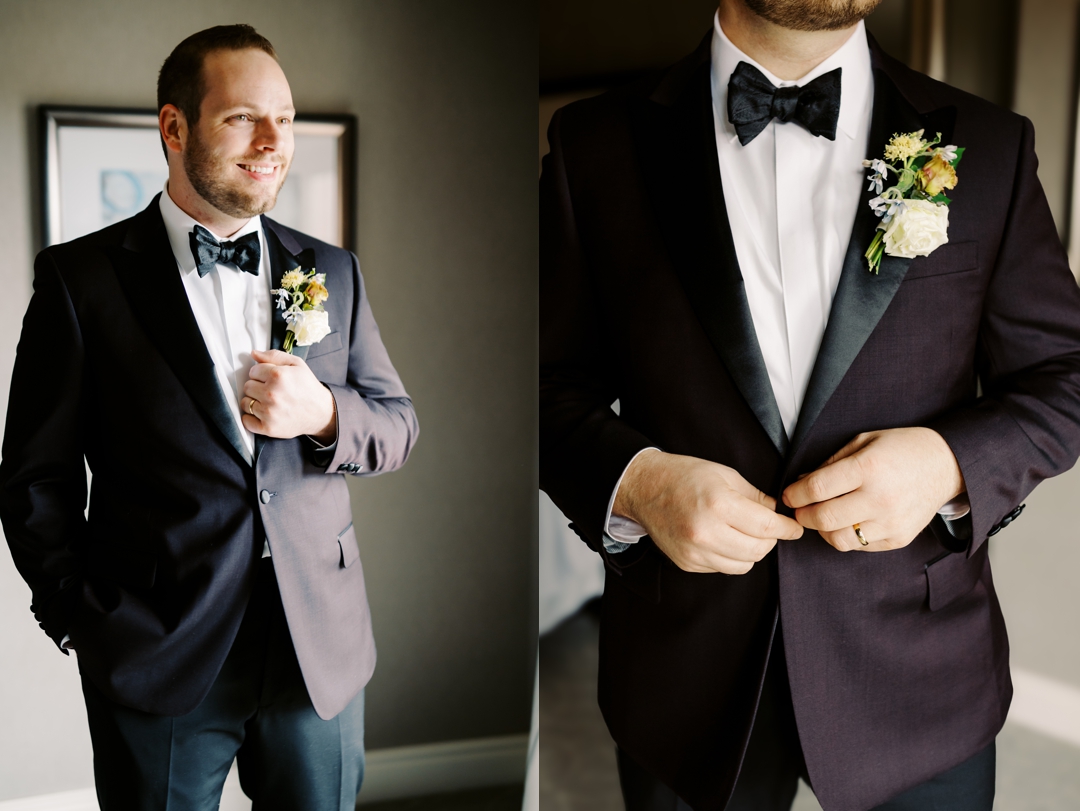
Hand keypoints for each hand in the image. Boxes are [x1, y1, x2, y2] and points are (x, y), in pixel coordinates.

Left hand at [242, 349, 335, 441]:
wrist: (321, 412)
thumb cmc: (308, 388)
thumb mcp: (297, 364)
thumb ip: (274, 356)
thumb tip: (254, 354)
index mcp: (277, 375)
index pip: (253, 371)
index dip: (261, 374)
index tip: (270, 379)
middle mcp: (271, 394)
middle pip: (247, 387)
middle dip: (257, 387)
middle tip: (271, 390)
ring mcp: (268, 412)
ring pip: (245, 403)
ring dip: (254, 402)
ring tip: (269, 402)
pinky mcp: (268, 427)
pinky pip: (246, 421)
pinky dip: (251, 418)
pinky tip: (263, 414)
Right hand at [614, 450, 802, 573]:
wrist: (644, 488)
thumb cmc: (684, 476)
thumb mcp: (725, 474)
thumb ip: (755, 496)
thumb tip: (777, 512)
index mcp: (718, 504)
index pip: (767, 527)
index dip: (787, 529)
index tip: (795, 528)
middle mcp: (705, 532)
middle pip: (758, 550)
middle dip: (770, 540)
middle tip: (770, 528)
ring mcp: (694, 551)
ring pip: (743, 565)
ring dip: (751, 551)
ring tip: (745, 533)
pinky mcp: (687, 563)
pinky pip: (722, 568)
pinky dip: (730, 557)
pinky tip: (723, 539)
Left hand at [782, 428, 964, 551]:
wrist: (945, 465)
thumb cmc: (900, 449)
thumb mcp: (863, 442)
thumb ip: (830, 463)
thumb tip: (800, 483)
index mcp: (868, 468)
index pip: (816, 489)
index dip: (794, 495)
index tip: (788, 496)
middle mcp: (880, 498)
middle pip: (823, 519)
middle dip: (803, 516)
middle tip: (799, 510)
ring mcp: (891, 522)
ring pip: (839, 539)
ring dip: (822, 530)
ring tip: (822, 517)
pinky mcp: (899, 538)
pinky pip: (859, 546)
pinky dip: (846, 536)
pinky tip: (848, 521)